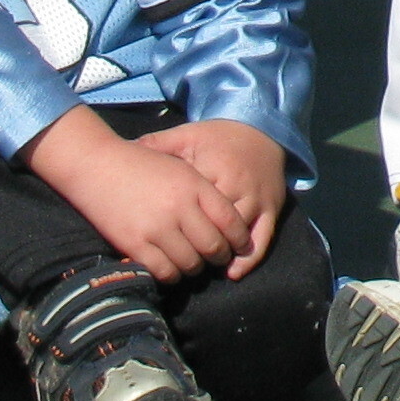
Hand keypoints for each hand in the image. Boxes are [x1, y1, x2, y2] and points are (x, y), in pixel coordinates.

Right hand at [30, 109, 250, 281]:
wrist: (96, 165)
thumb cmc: (141, 164)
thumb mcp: (181, 168)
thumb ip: (203, 193)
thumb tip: (226, 222)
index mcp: (194, 185)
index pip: (230, 220)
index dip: (240, 239)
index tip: (241, 246)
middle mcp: (179, 208)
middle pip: (213, 246)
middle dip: (221, 257)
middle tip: (219, 259)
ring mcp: (156, 228)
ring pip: (191, 264)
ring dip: (196, 268)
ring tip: (194, 263)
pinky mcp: (134, 244)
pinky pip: (164, 271)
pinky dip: (172, 275)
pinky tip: (172, 268)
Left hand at [135, 119, 288, 276]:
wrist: (261, 128)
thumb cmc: (219, 136)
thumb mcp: (188, 135)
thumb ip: (159, 143)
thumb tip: (127, 146)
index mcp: (214, 170)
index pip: (191, 207)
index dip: (173, 227)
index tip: (156, 239)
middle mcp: (238, 186)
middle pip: (214, 228)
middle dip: (196, 249)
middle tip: (177, 264)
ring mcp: (257, 199)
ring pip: (236, 237)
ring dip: (219, 256)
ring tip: (199, 270)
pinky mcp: (272, 208)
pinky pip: (262, 238)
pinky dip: (249, 258)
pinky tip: (233, 273)